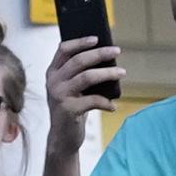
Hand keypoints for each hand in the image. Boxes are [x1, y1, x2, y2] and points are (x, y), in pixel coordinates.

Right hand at [44, 37, 122, 154]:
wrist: (62, 137)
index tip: (97, 38)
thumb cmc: (72, 108)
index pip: (63, 50)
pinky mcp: (68, 109)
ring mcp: (59, 95)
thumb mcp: (72, 89)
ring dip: (108, 73)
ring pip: (87, 77)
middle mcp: (53, 82)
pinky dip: (106, 102)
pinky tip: (113, 106)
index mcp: (53, 73)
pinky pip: (93, 100)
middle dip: (100, 54)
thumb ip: (80, 74)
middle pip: (79, 61)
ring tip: (122, 73)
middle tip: (117, 51)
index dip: (80, 42)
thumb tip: (107, 58)